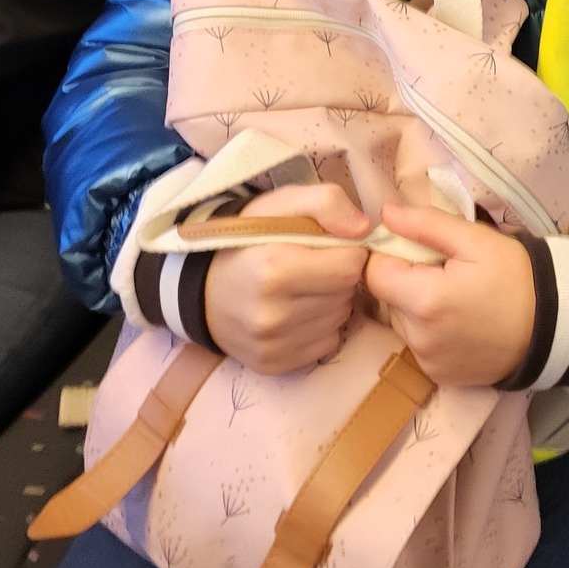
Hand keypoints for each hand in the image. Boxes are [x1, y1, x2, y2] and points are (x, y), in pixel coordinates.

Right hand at [204, 182, 370, 374]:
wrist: (204, 287)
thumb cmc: (250, 239)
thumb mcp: (283, 204)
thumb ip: (327, 202)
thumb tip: (364, 229)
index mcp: (275, 268)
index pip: (350, 266)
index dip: (350, 251)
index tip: (333, 245)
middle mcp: (272, 314)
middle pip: (346, 294)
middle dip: (340, 276)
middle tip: (315, 265)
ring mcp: (271, 344)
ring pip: (339, 319)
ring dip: (332, 301)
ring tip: (305, 287)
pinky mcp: (272, 364)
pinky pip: (325, 344)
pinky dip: (321, 326)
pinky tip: (299, 311)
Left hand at [364, 202, 535, 387]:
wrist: (551, 327)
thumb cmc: (515, 276)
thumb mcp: (476, 240)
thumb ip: (426, 225)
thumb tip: (385, 213)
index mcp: (423, 301)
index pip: (374, 273)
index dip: (390, 255)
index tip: (418, 249)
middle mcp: (417, 337)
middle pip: (387, 299)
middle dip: (406, 280)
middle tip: (444, 270)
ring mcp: (427, 361)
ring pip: (402, 323)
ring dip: (416, 306)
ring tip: (454, 296)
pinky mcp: (438, 375)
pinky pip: (418, 345)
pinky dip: (429, 331)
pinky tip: (459, 321)